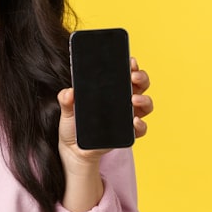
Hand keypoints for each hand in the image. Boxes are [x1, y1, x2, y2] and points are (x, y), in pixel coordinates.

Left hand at [56, 57, 152, 211]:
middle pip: (140, 84)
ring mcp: (128, 116)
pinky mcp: (128, 133)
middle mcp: (123, 100)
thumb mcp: (66, 110)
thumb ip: (66, 100)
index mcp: (111, 89)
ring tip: (134, 100)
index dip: (131, 65)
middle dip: (141, 77)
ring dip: (144, 100)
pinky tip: (134, 122)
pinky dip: (141, 125)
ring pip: (146, 104)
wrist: (74, 151)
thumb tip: (69, 93)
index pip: (125, 72)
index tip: (131, 61)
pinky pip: (141, 128)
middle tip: (133, 77)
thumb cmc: (73, 125)